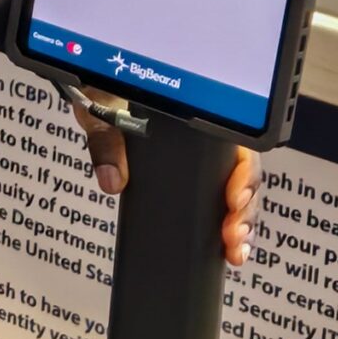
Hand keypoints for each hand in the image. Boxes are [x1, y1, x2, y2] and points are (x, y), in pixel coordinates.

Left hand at [68, 88, 258, 267]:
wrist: (93, 87)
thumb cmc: (105, 91)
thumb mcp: (102, 111)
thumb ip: (107, 143)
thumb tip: (113, 181)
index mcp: (195, 117)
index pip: (234, 148)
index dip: (242, 177)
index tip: (233, 201)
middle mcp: (205, 139)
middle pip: (242, 177)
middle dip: (244, 212)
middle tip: (232, 238)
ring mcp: (199, 161)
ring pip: (237, 194)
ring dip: (241, 225)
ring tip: (234, 251)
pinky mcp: (187, 178)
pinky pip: (214, 203)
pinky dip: (224, 227)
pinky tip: (227, 250)